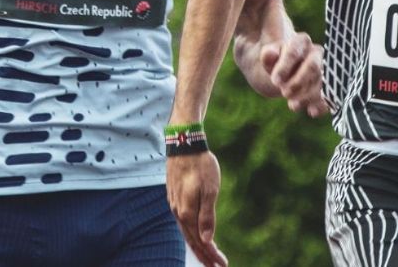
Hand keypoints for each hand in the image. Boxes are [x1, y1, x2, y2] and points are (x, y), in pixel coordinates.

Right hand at [167, 151, 227, 266]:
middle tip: (216, 266)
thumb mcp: (210, 190)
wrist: (183, 144)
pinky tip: (195, 234)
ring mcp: (174, 205)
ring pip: (186, 232)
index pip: (201, 241)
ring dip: (197, 246)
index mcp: (187, 212)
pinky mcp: (174, 198)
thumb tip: (207, 240)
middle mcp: (178, 212)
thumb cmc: (200, 165)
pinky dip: (190, 233)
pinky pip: (182, 223)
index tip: (223, 264)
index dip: (212, 254)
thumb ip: (207, 216)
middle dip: (204, 255)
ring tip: (208, 255)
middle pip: (191, 240)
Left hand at [260, 32, 328, 116]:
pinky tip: (311, 111)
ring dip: (308, 96)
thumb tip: (269, 54)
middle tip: (284, 93)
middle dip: (298, 82)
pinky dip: (322, 105)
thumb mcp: (268, 59)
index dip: (285, 67)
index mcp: (301, 41)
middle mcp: (317, 53)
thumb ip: (268, 55)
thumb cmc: (276, 64)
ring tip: (293, 105)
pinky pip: (332, 95)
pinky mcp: (331, 86)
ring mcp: (326, 69)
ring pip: (323, 82)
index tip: (275, 81)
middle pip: (312, 67)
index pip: (294, 52)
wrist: (285, 75)